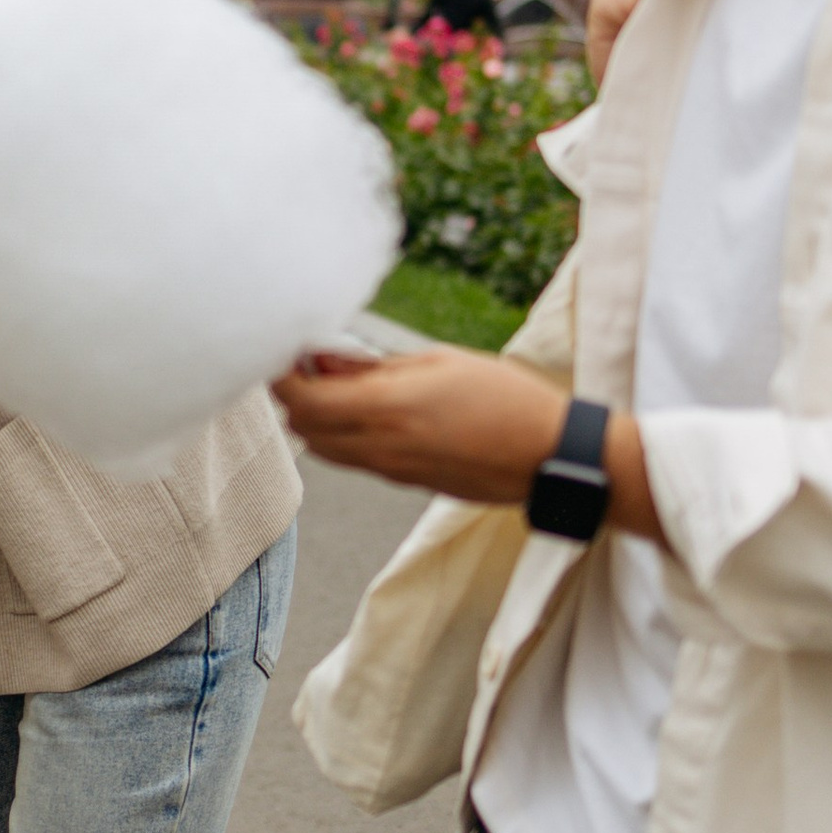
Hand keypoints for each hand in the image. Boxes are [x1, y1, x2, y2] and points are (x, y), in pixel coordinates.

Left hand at [273, 354, 666, 543]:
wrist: (550, 457)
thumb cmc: (503, 397)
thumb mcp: (438, 362)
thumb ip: (377, 367)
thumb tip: (330, 361)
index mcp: (384, 409)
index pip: (300, 399)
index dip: (281, 374)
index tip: (286, 350)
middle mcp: (378, 446)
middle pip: (303, 428)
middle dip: (295, 395)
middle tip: (312, 361)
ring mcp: (390, 471)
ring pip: (325, 448)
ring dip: (318, 417)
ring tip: (344, 382)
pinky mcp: (405, 482)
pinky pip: (356, 460)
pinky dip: (345, 434)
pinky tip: (371, 407)